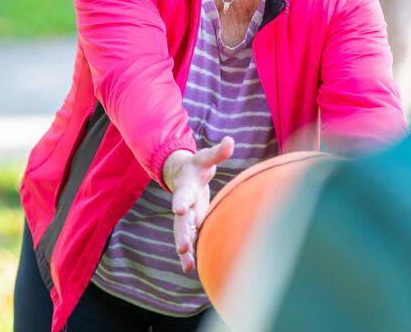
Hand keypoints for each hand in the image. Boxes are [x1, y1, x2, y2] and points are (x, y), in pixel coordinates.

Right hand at [162, 136, 234, 272]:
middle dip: (182, 234)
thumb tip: (230, 141)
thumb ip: (217, 153)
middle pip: (181, 221)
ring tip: (188, 265)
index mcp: (186, 188)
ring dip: (184, 249)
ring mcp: (186, 217)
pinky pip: (189, 240)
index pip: (183, 194)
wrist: (182, 175)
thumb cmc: (196, 166)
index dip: (181, 201)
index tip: (179, 209)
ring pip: (183, 235)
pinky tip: (190, 269)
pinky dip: (188, 254)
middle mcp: (184, 205)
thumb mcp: (205, 158)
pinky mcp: (191, 225)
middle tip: (183, 246)